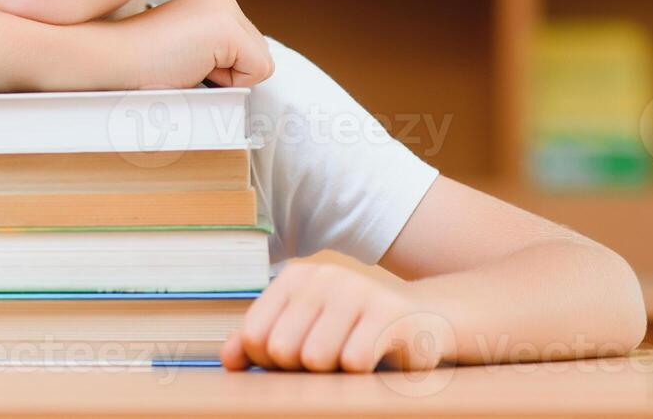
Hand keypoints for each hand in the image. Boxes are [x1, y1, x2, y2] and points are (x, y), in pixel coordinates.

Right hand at [113, 0, 274, 88]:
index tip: (183, 61)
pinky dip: (228, 82)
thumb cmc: (140, 63)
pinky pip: (258, 71)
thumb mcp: (187, 49)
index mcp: (213, 1)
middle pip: (259, 55)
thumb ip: (214, 52)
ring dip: (226, 78)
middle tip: (183, 64)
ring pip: (260, 64)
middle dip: (227, 73)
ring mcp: (226, 10)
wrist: (112, 58)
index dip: (221, 69)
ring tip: (187, 65)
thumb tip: (245, 71)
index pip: (248, 48)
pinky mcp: (227, 29)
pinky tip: (192, 66)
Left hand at [221, 261, 454, 372]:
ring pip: (316, 359)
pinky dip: (361, 375)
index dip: (268, 364)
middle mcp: (325, 277)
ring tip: (352, 359)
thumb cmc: (353, 334)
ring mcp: (359, 292)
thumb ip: (261, 342)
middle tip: (329, 363)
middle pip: (282, 350)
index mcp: (296, 278)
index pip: (252, 336)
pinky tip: (376, 359)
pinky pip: (354, 362)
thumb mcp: (305, 332)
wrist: (424, 323)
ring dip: (333, 375)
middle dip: (301, 371)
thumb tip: (228, 360)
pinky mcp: (390, 315)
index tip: (293, 360)